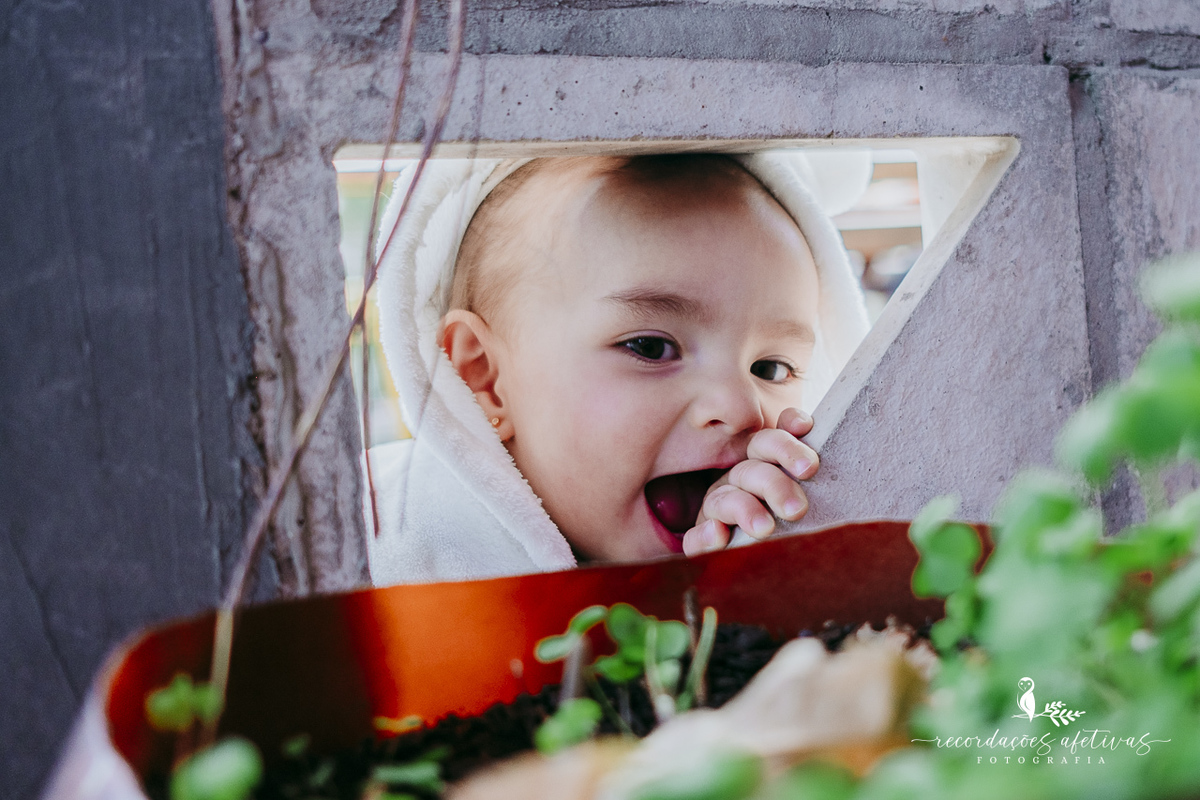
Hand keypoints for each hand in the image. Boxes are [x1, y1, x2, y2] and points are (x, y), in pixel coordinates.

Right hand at [680, 408, 817, 555]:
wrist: (771, 563)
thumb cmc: (797, 522)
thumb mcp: (806, 496)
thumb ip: (805, 467)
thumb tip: (805, 429)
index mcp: (763, 464)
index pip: (771, 444)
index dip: (787, 446)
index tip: (808, 458)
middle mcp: (738, 480)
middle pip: (752, 471)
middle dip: (775, 486)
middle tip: (797, 509)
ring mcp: (717, 507)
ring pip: (724, 501)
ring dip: (744, 510)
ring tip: (764, 528)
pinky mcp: (704, 537)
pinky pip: (695, 537)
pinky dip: (705, 536)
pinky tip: (718, 535)